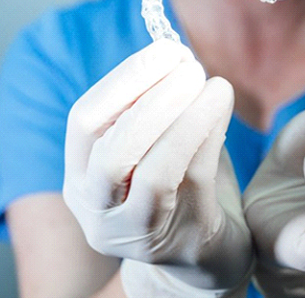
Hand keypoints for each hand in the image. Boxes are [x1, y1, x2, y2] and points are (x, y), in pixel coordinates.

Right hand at [63, 39, 251, 295]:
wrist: (201, 253)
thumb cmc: (177, 188)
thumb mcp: (151, 148)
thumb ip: (153, 111)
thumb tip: (176, 57)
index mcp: (81, 178)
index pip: (84, 123)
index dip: (124, 81)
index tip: (166, 50)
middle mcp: (97, 210)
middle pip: (110, 152)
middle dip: (151, 99)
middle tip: (189, 65)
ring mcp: (136, 232)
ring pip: (153, 172)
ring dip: (184, 118)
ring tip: (213, 83)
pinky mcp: (179, 240)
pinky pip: (193, 181)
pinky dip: (209, 135)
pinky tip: (222, 106)